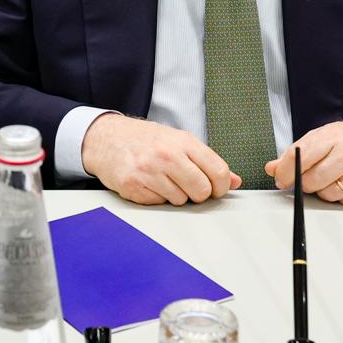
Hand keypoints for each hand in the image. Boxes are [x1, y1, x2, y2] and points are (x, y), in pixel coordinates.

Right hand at [81, 114, 241, 204]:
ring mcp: (148, 171)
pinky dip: (156, 197)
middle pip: (201, 191)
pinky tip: (148, 183)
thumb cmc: (145, 140)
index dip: (221, 186)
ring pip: (180, 201)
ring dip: (175, 195)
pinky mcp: (133, 186)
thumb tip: (235, 181)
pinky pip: (158, 204)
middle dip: (198, 194)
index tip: (216, 188)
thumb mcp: (179, 141)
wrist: (106, 138)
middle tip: (188, 186)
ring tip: (163, 180)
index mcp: (183, 142)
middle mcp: (166, 155)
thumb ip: (207, 161)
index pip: (218, 171)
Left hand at [265, 119, 342, 206]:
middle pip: (311, 181)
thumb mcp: (325, 135)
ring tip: (337, 176)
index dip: (285, 171)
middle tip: (313, 175)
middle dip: (306, 182)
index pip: (300, 157)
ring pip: (328, 195)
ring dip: (326, 190)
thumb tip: (273, 168)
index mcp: (336, 136)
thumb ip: (297, 152)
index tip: (280, 178)